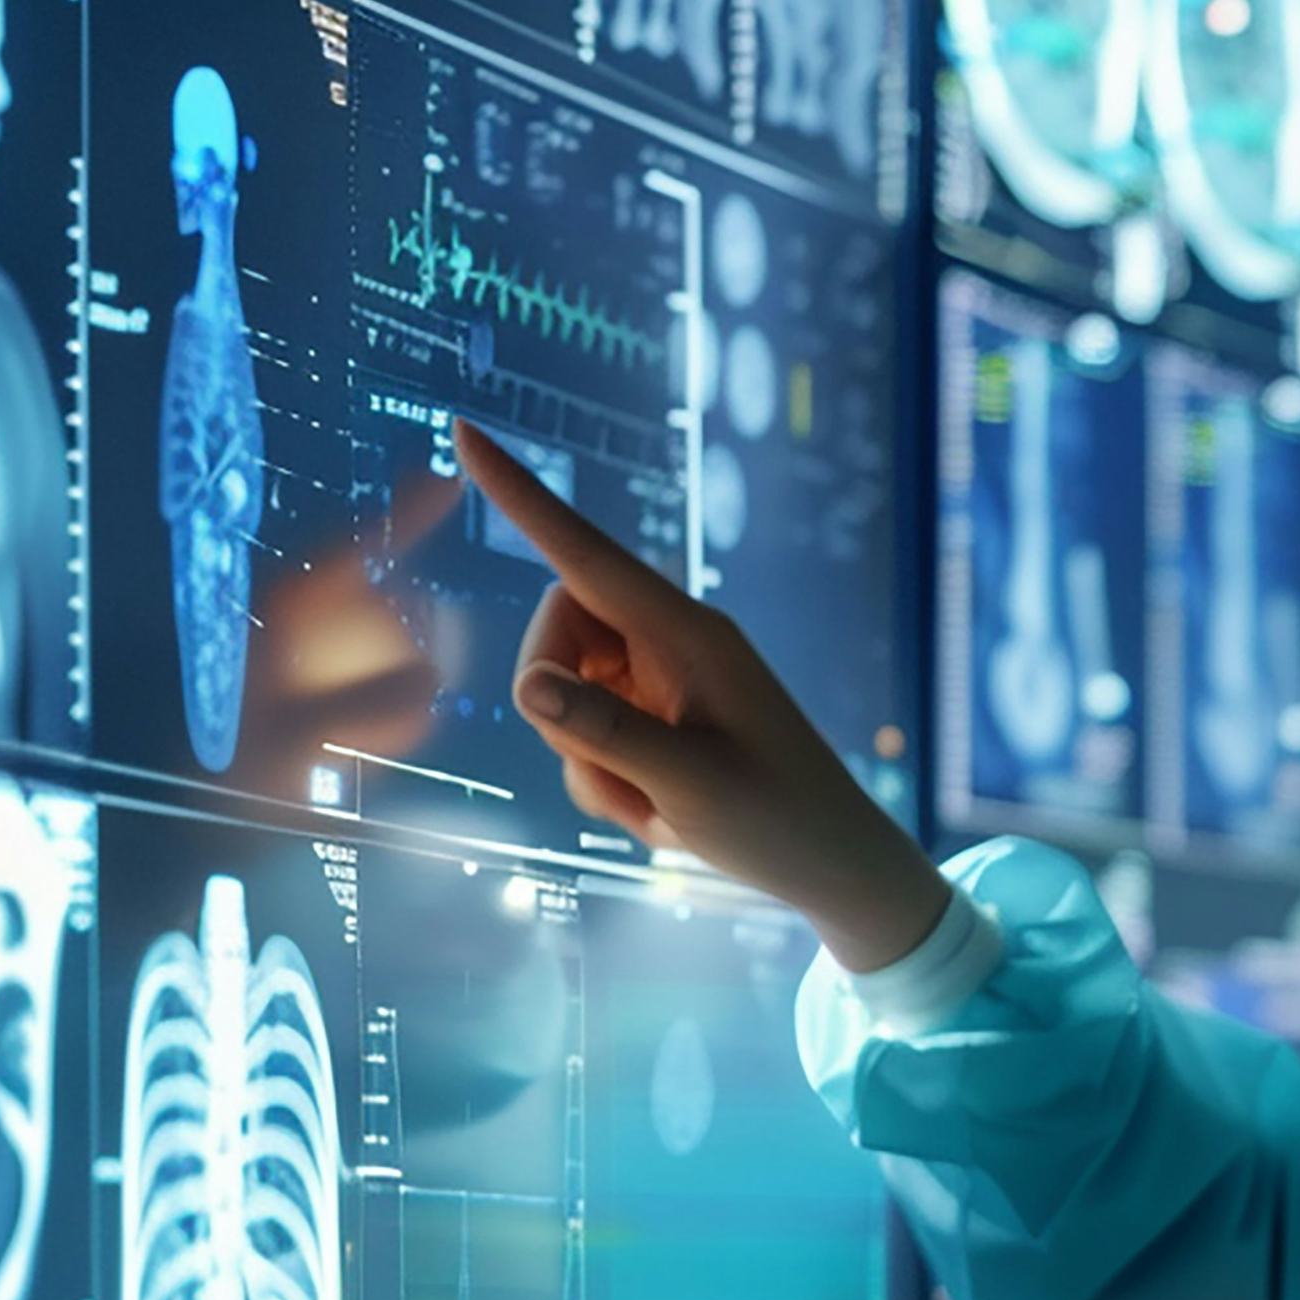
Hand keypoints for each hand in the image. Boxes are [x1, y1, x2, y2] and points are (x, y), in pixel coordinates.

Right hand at [450, 419, 949, 969]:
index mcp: (687, 633)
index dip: (519, 495)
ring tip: (657, 808)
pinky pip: (585, 734)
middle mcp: (669, 641)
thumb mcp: (690, 785)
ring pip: (564, 692)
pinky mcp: (653, 717)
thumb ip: (606, 733)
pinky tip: (661, 816)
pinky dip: (605, 782)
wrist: (832, 865)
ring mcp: (659, 679)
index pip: (582, 551)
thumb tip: (530, 685)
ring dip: (587, 761)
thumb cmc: (779, 820)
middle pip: (557, 628)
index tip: (467, 434)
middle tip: (606, 772)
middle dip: (554, 702)